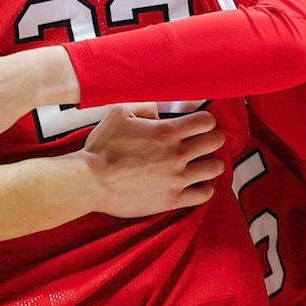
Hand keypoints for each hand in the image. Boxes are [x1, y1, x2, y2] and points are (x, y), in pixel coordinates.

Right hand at [82, 106, 224, 217]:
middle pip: (215, 142)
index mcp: (167, 131)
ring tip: (205, 162)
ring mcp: (177, 179)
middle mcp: (177, 155)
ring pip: (214, 168)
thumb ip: (146, 105)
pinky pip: (204, 194)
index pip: (206, 121)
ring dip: (212, 162)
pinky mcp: (172, 200)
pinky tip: (198, 183)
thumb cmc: (103, 146)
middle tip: (208, 140)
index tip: (202, 123)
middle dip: (214, 138)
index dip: (207, 120)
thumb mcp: (120, 113)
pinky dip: (205, 187)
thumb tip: (162, 110)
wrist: (90, 181)